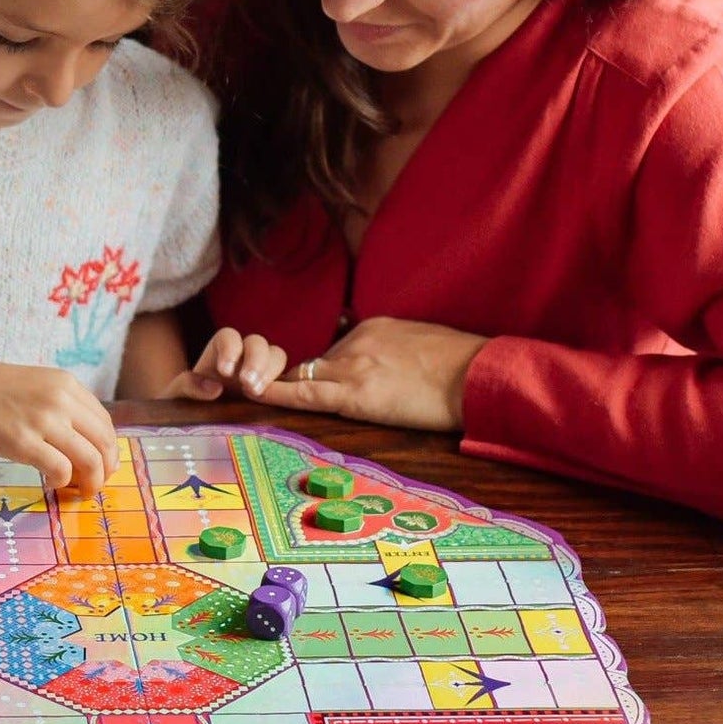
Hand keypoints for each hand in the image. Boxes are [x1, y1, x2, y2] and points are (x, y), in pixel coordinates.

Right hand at [0, 357, 117, 494]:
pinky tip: (51, 483)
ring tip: (81, 491)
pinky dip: (62, 481)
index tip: (103, 464)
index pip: (105, 421)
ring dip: (92, 482)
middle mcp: (62, 400)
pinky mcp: (23, 442)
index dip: (109, 448)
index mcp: (66, 384)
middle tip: (97, 484)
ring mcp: (44, 420)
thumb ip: (60, 405)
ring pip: (90, 459)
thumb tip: (81, 439)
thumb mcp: (35, 385)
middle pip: (104, 442)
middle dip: (107, 469)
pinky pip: (60, 469)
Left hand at [159, 328, 288, 401]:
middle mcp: (242, 357)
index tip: (225, 372)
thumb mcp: (176, 397)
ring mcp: (260, 372)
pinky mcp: (274, 390)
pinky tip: (278, 401)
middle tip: (248, 386)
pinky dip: (287, 386)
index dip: (230, 349)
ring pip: (276, 356)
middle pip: (258, 343)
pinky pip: (288, 380)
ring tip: (259, 394)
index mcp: (218, 352)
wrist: (196, 429)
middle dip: (256, 361)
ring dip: (272, 371)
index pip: (229, 336)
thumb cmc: (183, 408)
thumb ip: (187, 387)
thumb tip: (214, 388)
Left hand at [261, 317, 488, 430]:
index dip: (321, 371)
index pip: (335, 350)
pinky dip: (277, 394)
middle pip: (314, 363)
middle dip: (290, 378)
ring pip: (303, 376)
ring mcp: (356, 366)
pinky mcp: (358, 394)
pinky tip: (253, 395)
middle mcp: (358, 341)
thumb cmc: (462, 364)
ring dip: (276, 385)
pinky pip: (307, 395)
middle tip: (262, 387)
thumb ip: (398, 349)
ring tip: (244, 391)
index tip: (308, 381)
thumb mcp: (422, 342)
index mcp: (375, 328)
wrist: (478, 374)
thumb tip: (393, 364)